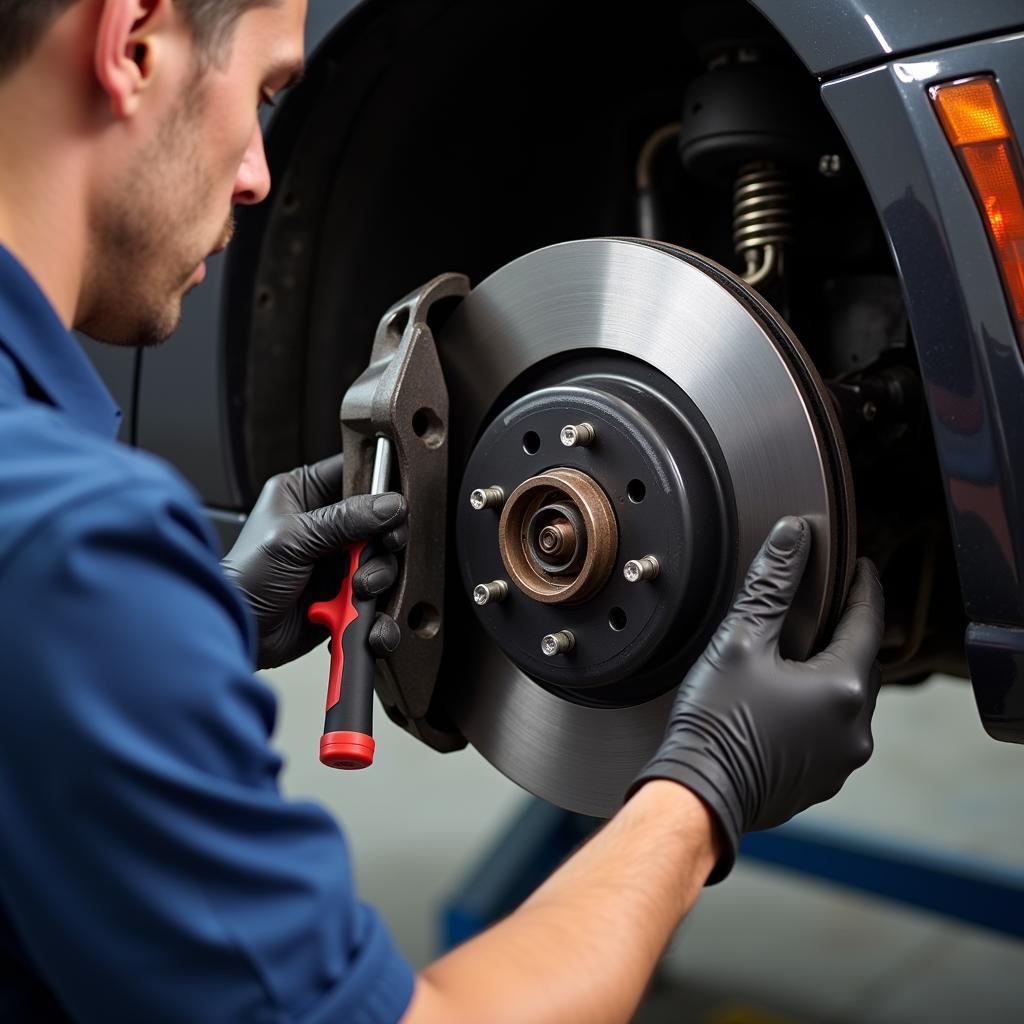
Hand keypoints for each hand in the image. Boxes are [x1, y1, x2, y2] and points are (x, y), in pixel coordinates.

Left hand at [222, 454, 407, 669]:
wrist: (243, 634)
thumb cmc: (246, 579)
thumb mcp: (293, 539)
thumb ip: (344, 519)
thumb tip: (390, 504)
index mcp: (304, 493)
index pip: (353, 471)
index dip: (379, 484)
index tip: (396, 502)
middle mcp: (326, 524)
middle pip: (379, 520)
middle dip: (383, 540)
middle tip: (383, 548)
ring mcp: (338, 560)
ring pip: (382, 559)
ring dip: (378, 576)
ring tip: (358, 589)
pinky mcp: (347, 593)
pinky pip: (377, 597)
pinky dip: (376, 610)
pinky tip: (363, 617)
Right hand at [628, 516, 883, 881]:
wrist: (697, 794)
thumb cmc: (716, 723)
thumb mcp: (740, 640)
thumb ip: (771, 584)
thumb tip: (793, 536)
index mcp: (843, 687)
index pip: (867, 620)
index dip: (864, 587)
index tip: (859, 566)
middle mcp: (855, 727)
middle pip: (860, 660)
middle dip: (844, 630)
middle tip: (823, 606)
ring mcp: (841, 759)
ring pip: (848, 698)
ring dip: (831, 672)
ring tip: (797, 653)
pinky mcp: (822, 779)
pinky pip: (832, 730)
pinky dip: (818, 708)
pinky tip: (785, 700)